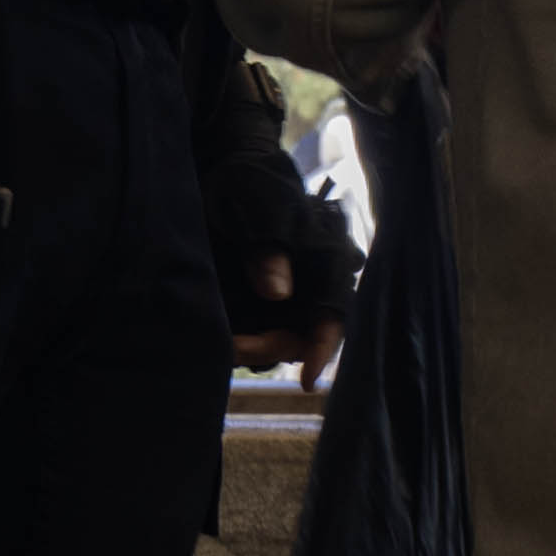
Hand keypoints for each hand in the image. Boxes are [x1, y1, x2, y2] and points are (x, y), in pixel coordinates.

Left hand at [215, 150, 360, 384]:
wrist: (229, 174)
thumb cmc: (249, 186)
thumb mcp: (255, 209)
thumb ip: (267, 249)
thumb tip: (278, 293)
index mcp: (327, 255)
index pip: (334, 310)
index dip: (322, 348)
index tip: (306, 380)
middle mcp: (317, 282)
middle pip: (305, 335)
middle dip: (268, 346)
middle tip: (230, 344)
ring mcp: (294, 295)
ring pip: (282, 339)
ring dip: (253, 346)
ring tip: (220, 338)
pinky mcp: (268, 304)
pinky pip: (262, 333)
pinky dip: (243, 339)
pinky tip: (221, 332)